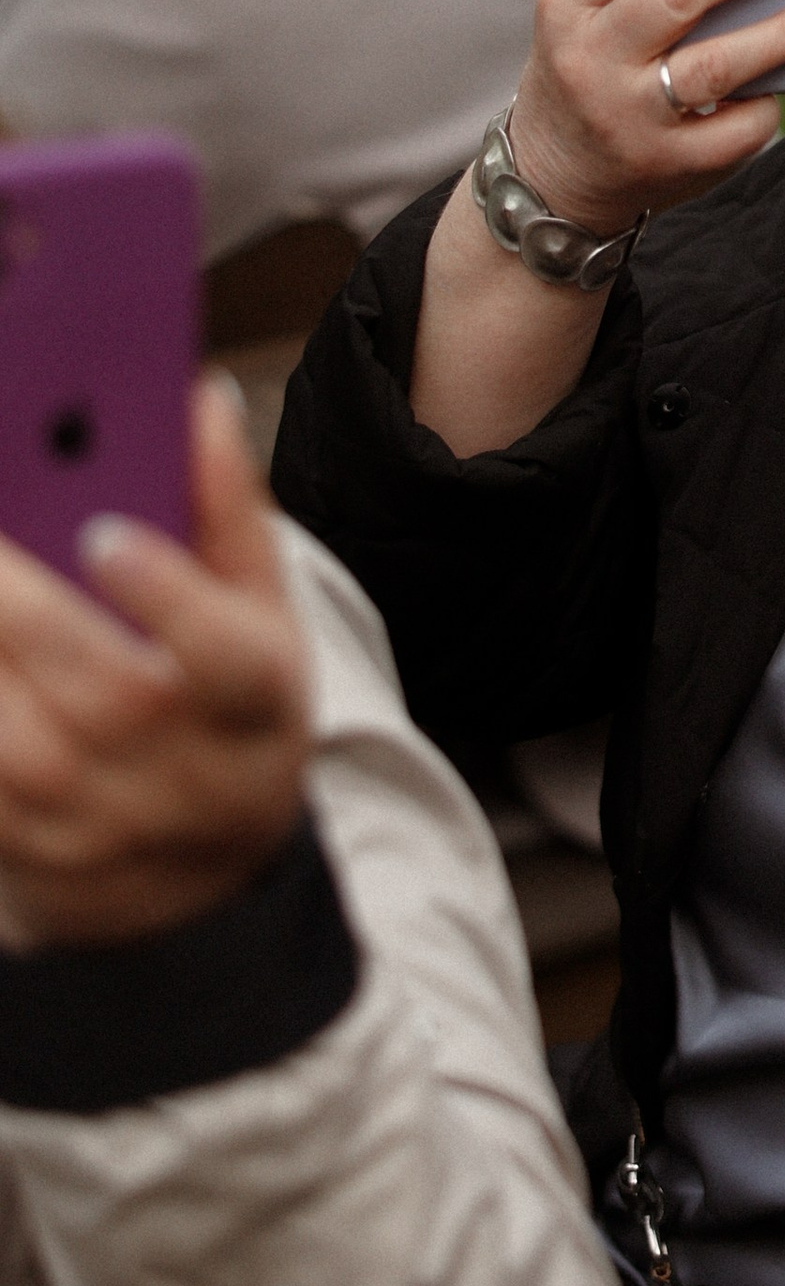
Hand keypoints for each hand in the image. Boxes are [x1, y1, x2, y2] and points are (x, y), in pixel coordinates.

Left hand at [0, 381, 310, 949]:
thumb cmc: (228, 718)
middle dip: (20, 606)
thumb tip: (197, 400)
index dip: (166, 595)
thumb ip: (225, 513)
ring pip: (12, 744)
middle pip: (100, 691)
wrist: (198, 886)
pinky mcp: (23, 853)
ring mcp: (99, 827)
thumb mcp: (259, 621)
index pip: (222, 653)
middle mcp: (185, 777)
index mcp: (256, 703)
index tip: (103, 532)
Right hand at [506, 0, 784, 234]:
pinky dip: (768, 102)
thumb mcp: (583, 9)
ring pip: (713, 65)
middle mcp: (591, 59)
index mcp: (568, 4)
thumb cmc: (588, 68)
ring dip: (781, 32)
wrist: (556, 175)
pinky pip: (732, 129)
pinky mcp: (665, 163)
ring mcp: (627, 117)